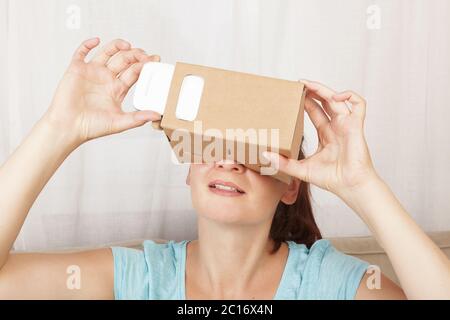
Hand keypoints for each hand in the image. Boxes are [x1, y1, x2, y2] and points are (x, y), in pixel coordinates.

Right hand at [43, 38, 161, 146]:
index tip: (155, 60)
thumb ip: (138, 118)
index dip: (145, 65)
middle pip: (124, 60)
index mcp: (118, 89)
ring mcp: (92, 72)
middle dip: (135, 55)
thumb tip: (158, 115)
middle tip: (143, 54)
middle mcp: (107, 78)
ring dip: (117, 46)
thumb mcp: (119, 123)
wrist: (69, 127)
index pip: (135, 72)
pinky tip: (96, 40)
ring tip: (127, 45)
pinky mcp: (77, 69)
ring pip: (107, 52)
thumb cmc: (92, 127)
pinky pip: (81, 52)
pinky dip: (87, 44)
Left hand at [263, 80, 379, 197]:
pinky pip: (359, 104)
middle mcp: (336, 127)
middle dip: (313, 91)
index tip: (292, 93)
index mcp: (326, 134)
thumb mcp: (301, 169)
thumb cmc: (331, 179)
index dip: (306, 100)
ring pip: (338, 99)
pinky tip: (335, 96)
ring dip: (324, 89)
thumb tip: (265, 156)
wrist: (350, 187)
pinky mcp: (356, 126)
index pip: (315, 110)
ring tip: (308, 84)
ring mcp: (347, 125)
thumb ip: (284, 163)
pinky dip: (350, 95)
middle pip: (325, 101)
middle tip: (298, 84)